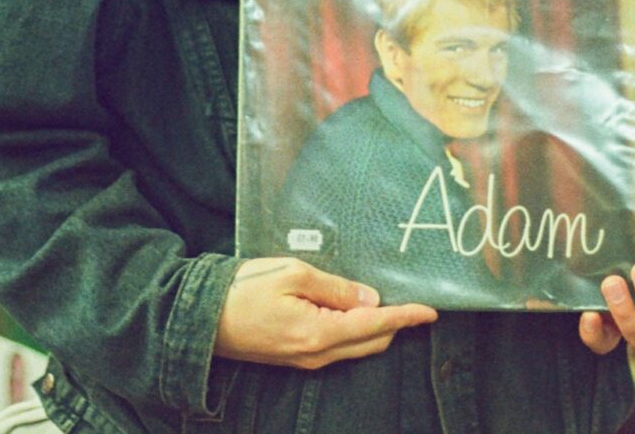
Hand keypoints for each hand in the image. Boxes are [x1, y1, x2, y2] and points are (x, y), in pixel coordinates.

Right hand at [214, 257, 437, 368]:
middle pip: (372, 343)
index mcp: (319, 333)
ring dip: (375, 328)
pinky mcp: (297, 358)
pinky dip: (355, 332)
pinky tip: (353, 311)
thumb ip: (335, 288)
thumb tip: (371, 299)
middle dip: (396, 324)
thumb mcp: (292, 273)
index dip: (405, 316)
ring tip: (385, 301)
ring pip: (356, 347)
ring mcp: (307, 360)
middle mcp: (317, 355)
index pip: (375, 326)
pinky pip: (338, 348)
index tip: (430, 311)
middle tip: (410, 299)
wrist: (204, 318)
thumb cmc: (245, 289)